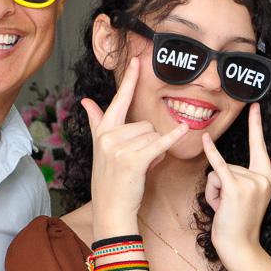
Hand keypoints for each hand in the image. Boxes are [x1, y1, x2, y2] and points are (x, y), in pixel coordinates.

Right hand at [83, 58, 187, 232]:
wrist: (111, 209)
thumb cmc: (110, 179)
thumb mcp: (101, 149)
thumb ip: (97, 122)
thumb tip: (86, 100)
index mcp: (102, 132)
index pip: (118, 101)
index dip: (129, 81)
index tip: (137, 60)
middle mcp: (108, 136)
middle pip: (145, 124)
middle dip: (149, 141)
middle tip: (138, 161)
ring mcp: (119, 148)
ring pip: (153, 135)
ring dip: (155, 151)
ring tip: (142, 167)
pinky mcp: (134, 160)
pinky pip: (160, 143)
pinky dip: (172, 138)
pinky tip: (184, 130)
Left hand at [201, 103, 270, 261]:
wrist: (240, 247)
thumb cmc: (242, 223)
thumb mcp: (258, 197)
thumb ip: (267, 174)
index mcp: (268, 178)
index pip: (260, 146)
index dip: (256, 124)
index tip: (255, 105)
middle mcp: (262, 178)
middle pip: (229, 165)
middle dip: (220, 185)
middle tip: (228, 206)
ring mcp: (251, 182)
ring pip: (218, 172)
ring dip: (214, 191)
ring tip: (223, 208)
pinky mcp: (236, 188)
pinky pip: (219, 167)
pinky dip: (211, 153)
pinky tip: (205, 138)